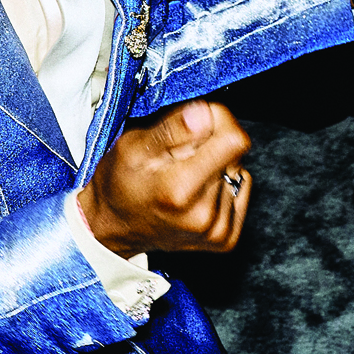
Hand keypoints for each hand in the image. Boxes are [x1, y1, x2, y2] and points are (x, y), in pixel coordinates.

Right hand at [75, 100, 251, 257]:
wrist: (113, 228)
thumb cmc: (119, 183)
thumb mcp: (132, 146)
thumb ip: (171, 128)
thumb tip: (204, 114)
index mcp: (180, 190)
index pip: (234, 140)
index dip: (219, 121)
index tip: (197, 122)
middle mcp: (203, 216)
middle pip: (236, 154)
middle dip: (213, 143)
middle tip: (181, 154)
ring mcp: (216, 231)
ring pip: (237, 171)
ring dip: (216, 166)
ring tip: (185, 175)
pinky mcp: (226, 239)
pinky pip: (241, 192)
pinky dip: (222, 185)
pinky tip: (198, 192)